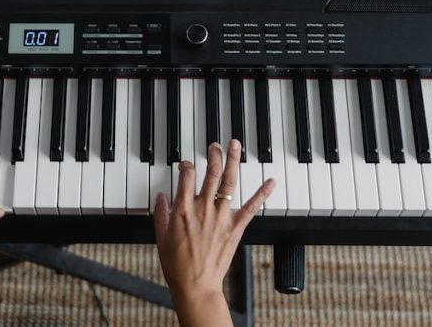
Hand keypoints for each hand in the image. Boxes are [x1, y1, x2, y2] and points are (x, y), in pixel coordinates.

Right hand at [153, 139, 274, 326]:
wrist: (195, 285)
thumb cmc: (177, 265)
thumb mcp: (161, 237)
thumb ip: (161, 214)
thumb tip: (160, 197)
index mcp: (182, 210)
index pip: (187, 176)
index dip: (187, 165)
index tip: (187, 164)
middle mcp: (203, 209)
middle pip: (210, 173)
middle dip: (213, 155)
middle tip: (215, 145)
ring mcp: (221, 217)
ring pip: (229, 182)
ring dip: (233, 161)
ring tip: (235, 146)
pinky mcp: (235, 228)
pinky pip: (251, 207)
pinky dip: (262, 193)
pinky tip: (271, 182)